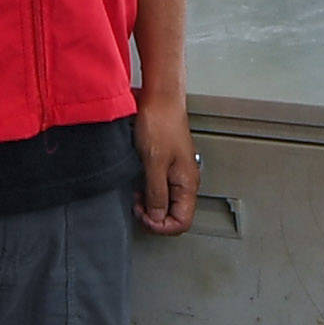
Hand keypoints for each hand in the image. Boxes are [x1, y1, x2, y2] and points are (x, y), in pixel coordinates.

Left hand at [133, 97, 199, 235]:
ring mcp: (176, 173)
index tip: (144, 216)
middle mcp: (185, 180)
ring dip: (149, 204)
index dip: (161, 226)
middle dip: (153, 216)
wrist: (159, 98)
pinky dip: (147, 191)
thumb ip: (157, 193)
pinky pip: (160, 188)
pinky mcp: (166, 164)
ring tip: (136, 195)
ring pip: (166, 203)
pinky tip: (137, 184)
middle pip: (174, 215)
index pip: (182, 222)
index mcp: (188, 183)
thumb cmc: (160, 122)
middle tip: (137, 206)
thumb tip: (156, 217)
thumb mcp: (155, 163)